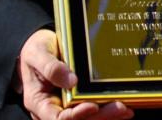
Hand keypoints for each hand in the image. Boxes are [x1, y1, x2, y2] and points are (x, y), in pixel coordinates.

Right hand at [17, 29, 132, 119]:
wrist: (37, 48)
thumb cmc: (35, 51)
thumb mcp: (38, 54)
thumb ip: (51, 67)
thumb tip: (71, 81)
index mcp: (39, 102)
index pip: (58, 118)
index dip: (76, 115)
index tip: (92, 106)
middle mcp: (53, 109)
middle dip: (99, 116)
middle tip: (119, 107)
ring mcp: (66, 107)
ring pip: (87, 118)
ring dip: (107, 116)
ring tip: (126, 109)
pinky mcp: (77, 101)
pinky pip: (92, 109)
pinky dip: (107, 109)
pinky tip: (125, 106)